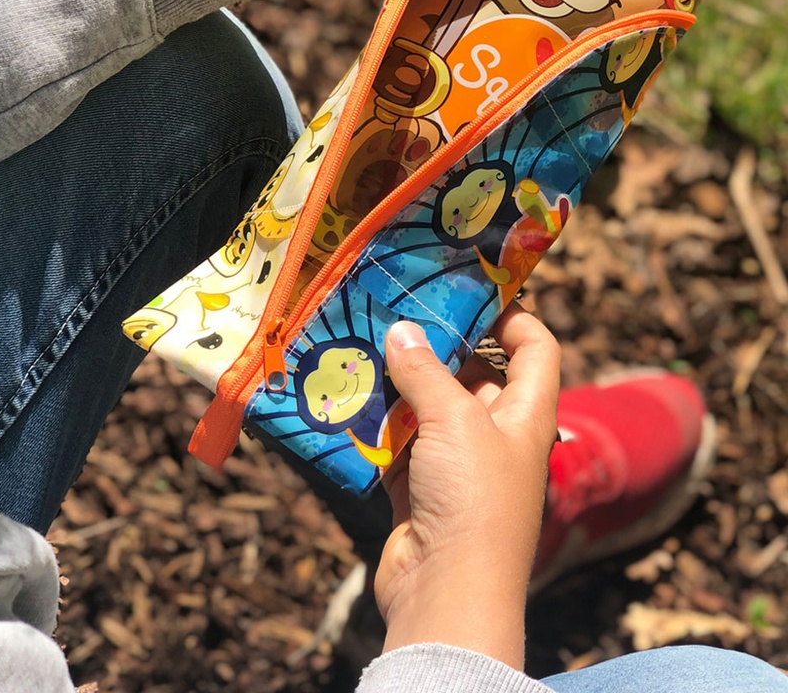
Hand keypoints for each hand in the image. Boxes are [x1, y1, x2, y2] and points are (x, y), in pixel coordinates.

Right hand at [373, 304, 560, 668]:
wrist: (448, 593)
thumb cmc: (474, 499)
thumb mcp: (455, 421)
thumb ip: (426, 372)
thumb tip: (402, 331)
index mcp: (525, 415)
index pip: (536, 349)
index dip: (514, 316)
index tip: (472, 291)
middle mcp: (497, 436)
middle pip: (475, 376)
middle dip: (438, 347)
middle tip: (396, 314)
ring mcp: (458, 466)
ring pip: (430, 410)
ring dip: (400, 386)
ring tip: (362, 348)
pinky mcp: (423, 490)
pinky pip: (401, 445)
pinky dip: (379, 427)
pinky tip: (348, 401)